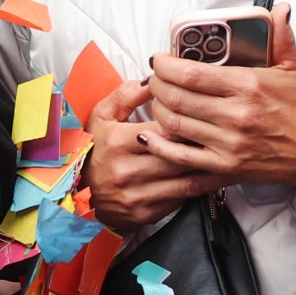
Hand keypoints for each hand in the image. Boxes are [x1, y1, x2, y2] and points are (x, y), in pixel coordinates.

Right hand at [85, 78, 214, 229]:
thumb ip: (126, 95)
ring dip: (205, 168)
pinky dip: (196, 187)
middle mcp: (127, 170)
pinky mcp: (146, 214)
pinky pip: (180, 199)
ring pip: (185, 180)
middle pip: (179, 155)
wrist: (77, 194)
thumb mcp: (101, 116)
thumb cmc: (93, 150)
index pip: (166, 129)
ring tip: (218, 155)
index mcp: (118, 142)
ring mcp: (137, 195)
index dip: (187, 122)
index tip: (199, 117)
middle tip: (217, 136)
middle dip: (201, 145)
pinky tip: (204, 175)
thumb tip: (154, 80)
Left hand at [145, 5, 295, 186]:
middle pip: (177, 97)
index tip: (159, 59)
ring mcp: (228, 142)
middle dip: (157, 84)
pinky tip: (149, 134)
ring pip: (175, 123)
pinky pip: (181, 156)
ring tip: (158, 98)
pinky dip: (160, 145)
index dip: (166, 64)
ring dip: (157, 109)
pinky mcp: (224, 165)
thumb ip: (282, 37)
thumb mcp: (293, 69)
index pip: (191, 73)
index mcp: (248, 85)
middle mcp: (235, 114)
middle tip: (155, 77)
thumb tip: (280, 9)